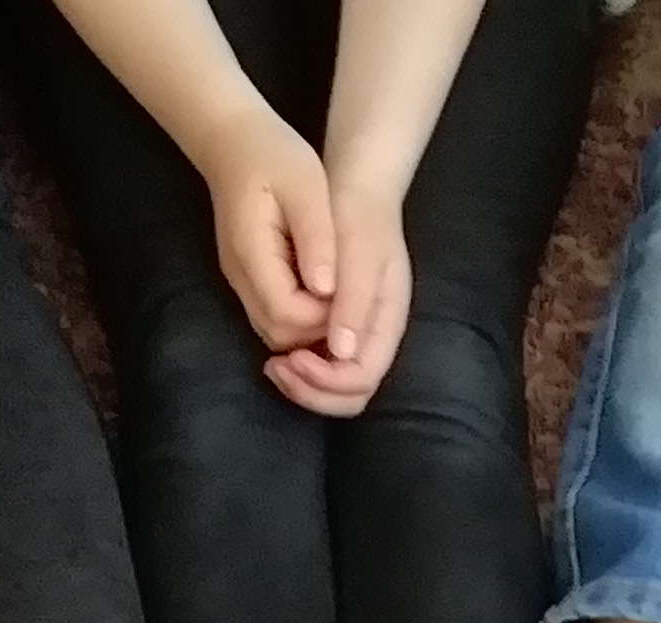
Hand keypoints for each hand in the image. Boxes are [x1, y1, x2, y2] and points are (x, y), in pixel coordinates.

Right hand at [197, 100, 336, 350]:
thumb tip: (328, 289)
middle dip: (318, 328)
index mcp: (251, 254)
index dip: (322, 317)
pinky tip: (324, 293)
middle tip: (349, 298)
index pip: (286, 314)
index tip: (349, 294)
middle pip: (279, 334)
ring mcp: (240, 281)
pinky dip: (301, 316)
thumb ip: (316, 239)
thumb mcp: (306, 187)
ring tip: (340, 296)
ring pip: (275, 331)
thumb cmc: (274, 155)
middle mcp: (240, 277)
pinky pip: (274, 315)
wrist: (232, 140)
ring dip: (311, 326)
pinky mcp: (247, 279)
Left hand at [266, 179, 409, 415]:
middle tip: (276, 368)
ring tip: (273, 364)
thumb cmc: (358, 216)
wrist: (353, 189)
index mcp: (387, 321)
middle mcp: (374, 336)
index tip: (292, 358)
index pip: (362, 378)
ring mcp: (356, 334)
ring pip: (334, 385)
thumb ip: (354, 302)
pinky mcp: (337, 327)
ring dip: (302, 383)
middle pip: (350, 394)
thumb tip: (341, 354)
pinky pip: (321, 365)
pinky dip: (299, 366)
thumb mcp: (359, 251)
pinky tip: (277, 351)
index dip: (326, 380)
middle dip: (312, 390)